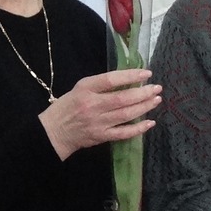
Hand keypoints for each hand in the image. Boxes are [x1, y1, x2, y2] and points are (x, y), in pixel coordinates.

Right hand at [39, 69, 160, 158]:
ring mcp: (98, 122)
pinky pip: (123, 133)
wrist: (54, 132)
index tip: (146, 73)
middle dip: (143, 93)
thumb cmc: (67, 106)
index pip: (111, 80)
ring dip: (144, 107)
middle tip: (157, 88)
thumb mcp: (80, 88)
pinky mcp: (101, 136)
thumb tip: (127, 80)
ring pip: (126, 114)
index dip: (130, 76)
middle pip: (122, 98)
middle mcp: (92, 105)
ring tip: (156, 100)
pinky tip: (150, 123)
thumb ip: (100, 84)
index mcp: (85, 89)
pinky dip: (138, 129)